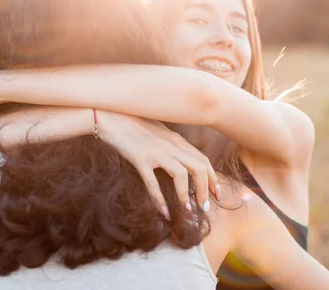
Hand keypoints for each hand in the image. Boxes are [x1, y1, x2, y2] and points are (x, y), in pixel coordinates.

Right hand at [97, 111, 219, 217]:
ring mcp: (156, 152)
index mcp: (177, 140)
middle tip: (205, 207)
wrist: (111, 115)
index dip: (213, 178)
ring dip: (186, 196)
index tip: (216, 194)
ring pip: (181, 175)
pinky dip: (160, 200)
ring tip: (188, 212)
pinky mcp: (140, 159)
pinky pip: (153, 183)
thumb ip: (172, 145)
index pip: (203, 160)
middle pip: (198, 168)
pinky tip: (164, 213)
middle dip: (205, 190)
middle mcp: (171, 146)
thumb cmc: (134, 124)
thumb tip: (182, 160)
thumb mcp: (159, 133)